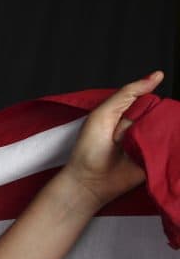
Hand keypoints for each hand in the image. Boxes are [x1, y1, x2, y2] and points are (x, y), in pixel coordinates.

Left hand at [62, 70, 163, 210]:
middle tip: (143, 131)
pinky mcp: (157, 160)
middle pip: (165, 115)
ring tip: (150, 140)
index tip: (150, 110)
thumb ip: (127, 94)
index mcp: (130, 115)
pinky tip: (167, 145)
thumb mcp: (103, 113)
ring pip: (172, 131)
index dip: (156, 102)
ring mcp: (151, 144)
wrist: (88, 182)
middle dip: (165, 117)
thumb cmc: (89, 149)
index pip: (153, 100)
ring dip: (171, 131)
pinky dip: (175, 147)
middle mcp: (142, 128)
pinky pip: (173, 150)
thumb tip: (156, 76)